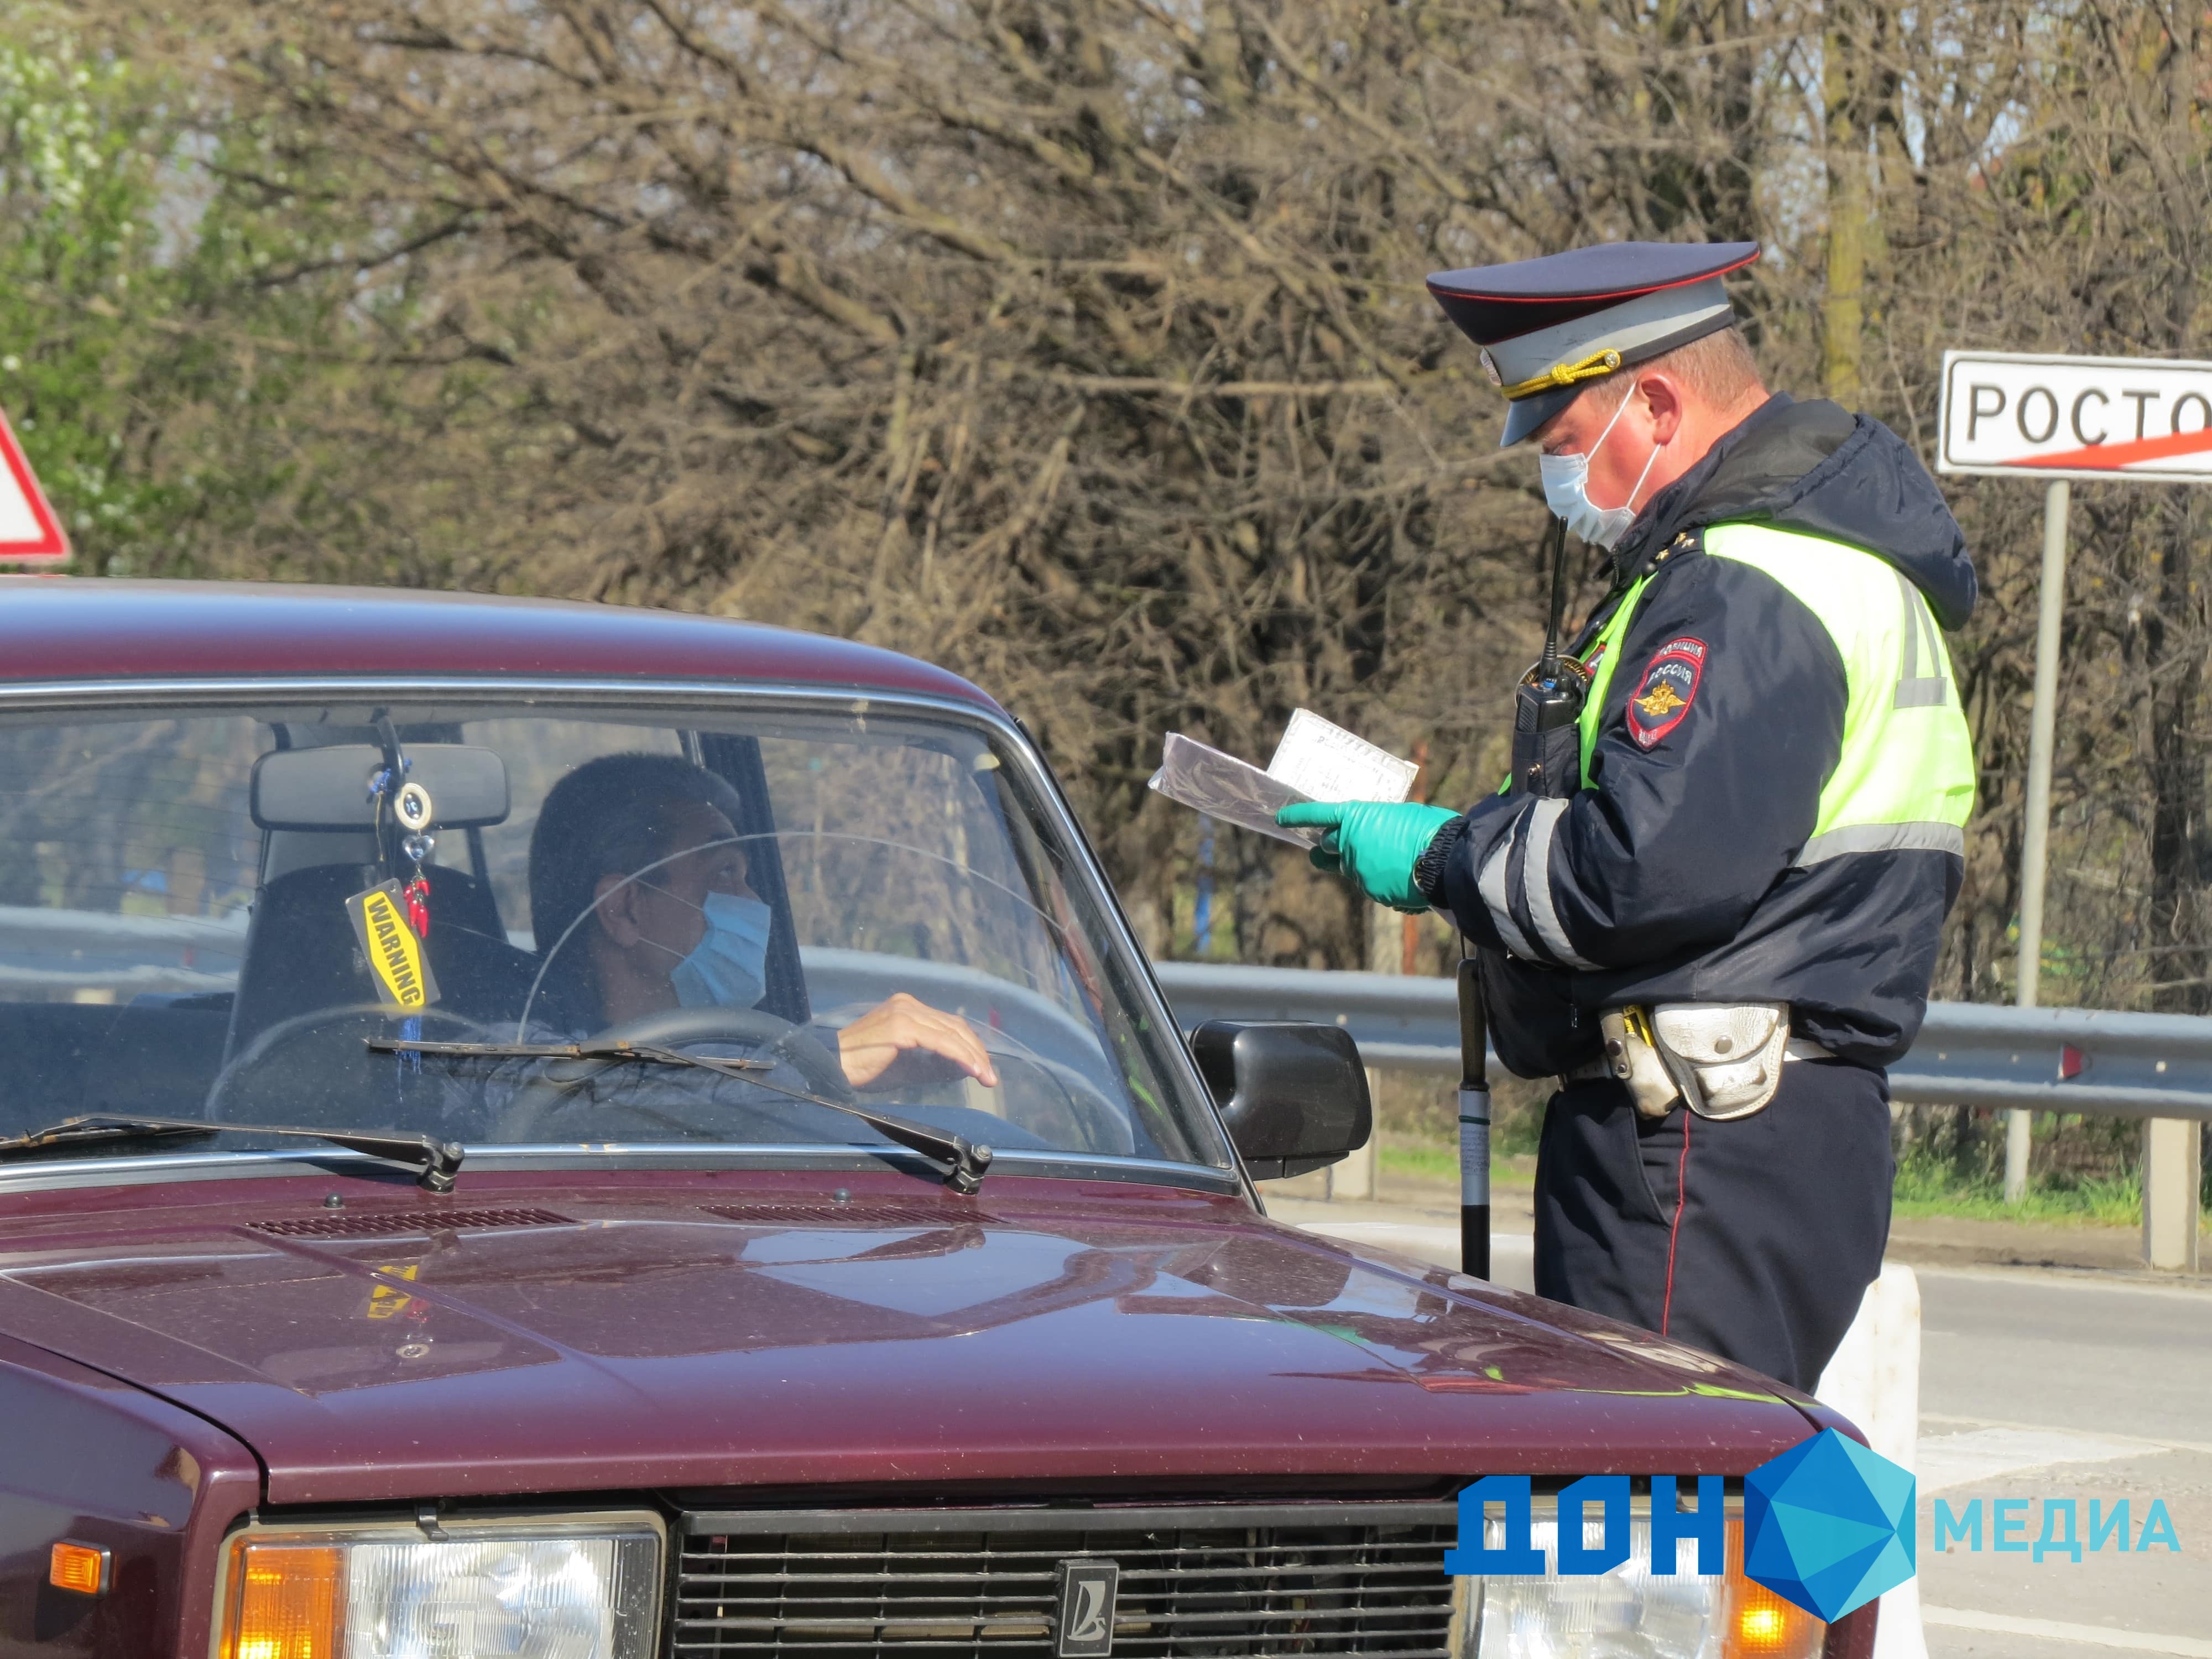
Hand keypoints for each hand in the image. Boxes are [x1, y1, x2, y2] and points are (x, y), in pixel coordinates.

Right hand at [835, 992, 1000, 1089]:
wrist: (833, 1066)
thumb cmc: (864, 1068)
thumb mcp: (906, 1065)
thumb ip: (933, 1063)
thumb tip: (963, 1069)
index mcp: (908, 1008)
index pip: (949, 1024)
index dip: (970, 1046)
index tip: (983, 1068)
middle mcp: (908, 1004)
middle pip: (954, 1026)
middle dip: (977, 1051)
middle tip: (990, 1076)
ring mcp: (905, 1013)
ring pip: (951, 1033)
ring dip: (972, 1056)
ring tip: (985, 1076)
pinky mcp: (902, 1026)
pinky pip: (940, 1041)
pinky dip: (959, 1055)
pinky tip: (971, 1069)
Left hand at [1276, 801, 1457, 913]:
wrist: (1446, 861)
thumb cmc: (1430, 829)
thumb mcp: (1401, 815)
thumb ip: (1378, 825)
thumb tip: (1377, 835)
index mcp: (1356, 818)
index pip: (1318, 815)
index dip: (1298, 816)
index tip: (1280, 818)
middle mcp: (1349, 844)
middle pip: (1328, 847)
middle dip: (1331, 846)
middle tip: (1335, 846)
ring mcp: (1358, 870)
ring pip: (1350, 867)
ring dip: (1363, 863)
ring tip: (1389, 859)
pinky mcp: (1371, 890)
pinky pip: (1370, 883)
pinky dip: (1381, 879)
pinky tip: (1403, 874)